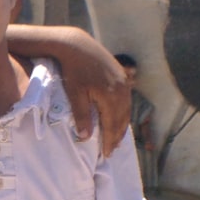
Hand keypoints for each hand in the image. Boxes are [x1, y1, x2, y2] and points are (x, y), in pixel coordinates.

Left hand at [57, 28, 130, 155]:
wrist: (77, 45)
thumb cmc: (73, 70)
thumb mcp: (75, 94)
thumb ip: (82, 116)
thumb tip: (85, 137)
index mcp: (111, 96)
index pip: (112, 125)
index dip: (109, 140)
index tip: (106, 154)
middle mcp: (122, 90)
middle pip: (122, 119)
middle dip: (117, 137)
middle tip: (111, 151)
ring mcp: (124, 82)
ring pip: (126, 110)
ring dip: (121, 126)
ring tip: (116, 139)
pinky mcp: (121, 76)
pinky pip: (125, 100)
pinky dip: (122, 112)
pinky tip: (117, 118)